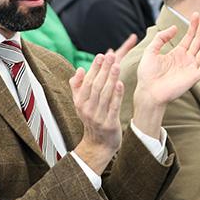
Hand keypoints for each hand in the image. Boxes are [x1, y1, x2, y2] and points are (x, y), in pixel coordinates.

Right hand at [71, 51, 125, 173]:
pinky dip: (117, 95)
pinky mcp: (110, 124)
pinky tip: (121, 84)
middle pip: (95, 86)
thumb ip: (77, 86)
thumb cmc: (91, 119)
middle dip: (103, 70)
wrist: (98, 144)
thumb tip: (79, 69)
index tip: (101, 56)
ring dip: (111, 79)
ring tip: (117, 66)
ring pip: (105, 95)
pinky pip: (114, 107)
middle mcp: (87, 109)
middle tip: (111, 57)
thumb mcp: (81, 103)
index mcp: (80, 103)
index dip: (94, 68)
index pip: (86, 82)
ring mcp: (98, 117)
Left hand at [131, 11, 199, 137]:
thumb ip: (161, 38)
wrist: (147, 91)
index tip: (197, 14)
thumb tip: (175, 27)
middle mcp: (186, 60)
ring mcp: (191, 68)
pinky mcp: (194, 77)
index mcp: (177, 54)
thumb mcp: (151, 51)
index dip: (194, 26)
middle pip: (198, 41)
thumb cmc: (147, 74)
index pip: (189, 37)